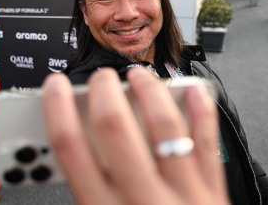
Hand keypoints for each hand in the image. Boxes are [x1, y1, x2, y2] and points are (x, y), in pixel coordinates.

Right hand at [42, 68, 229, 204]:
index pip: (71, 150)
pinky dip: (200, 112)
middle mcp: (142, 202)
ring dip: (149, 93)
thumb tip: (61, 155)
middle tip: (100, 78)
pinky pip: (207, 145)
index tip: (53, 88)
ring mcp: (181, 197)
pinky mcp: (213, 196)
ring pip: (164, 128)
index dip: (56, 111)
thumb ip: (82, 193)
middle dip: (103, 93)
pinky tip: (192, 91)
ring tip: (139, 76)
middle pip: (116, 130)